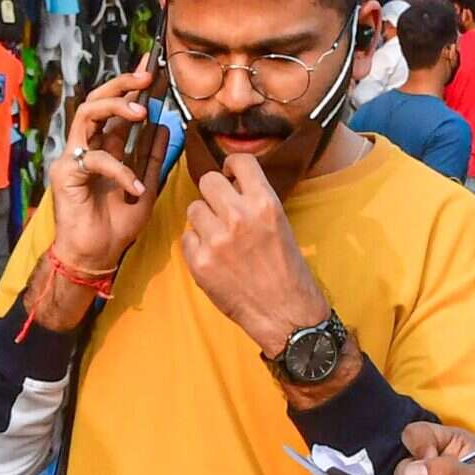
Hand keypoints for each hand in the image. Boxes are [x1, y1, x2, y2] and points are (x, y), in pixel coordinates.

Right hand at [50, 61, 170, 273]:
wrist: (95, 256)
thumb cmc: (116, 226)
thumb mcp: (145, 188)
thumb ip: (152, 159)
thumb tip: (163, 126)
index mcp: (105, 146)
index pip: (117, 108)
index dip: (132, 86)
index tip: (152, 66)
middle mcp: (87, 145)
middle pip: (98, 99)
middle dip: (122, 84)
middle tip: (147, 77)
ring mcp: (73, 156)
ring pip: (88, 113)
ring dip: (116, 108)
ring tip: (142, 113)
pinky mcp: (65, 173)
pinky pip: (95, 159)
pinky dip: (119, 170)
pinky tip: (134, 187)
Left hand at [181, 153, 328, 357]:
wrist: (285, 312)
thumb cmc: (287, 270)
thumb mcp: (280, 224)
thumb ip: (255, 202)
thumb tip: (230, 185)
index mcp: (264, 203)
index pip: (239, 161)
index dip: (231, 166)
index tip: (229, 175)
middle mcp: (239, 216)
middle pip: (207, 181)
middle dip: (213, 193)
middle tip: (220, 209)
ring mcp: (216, 240)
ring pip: (193, 209)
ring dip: (203, 220)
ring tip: (219, 239)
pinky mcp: (200, 262)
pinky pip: (186, 239)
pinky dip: (196, 247)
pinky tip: (213, 259)